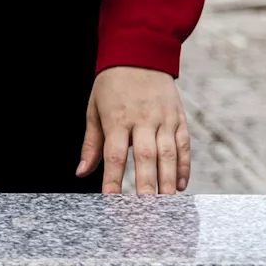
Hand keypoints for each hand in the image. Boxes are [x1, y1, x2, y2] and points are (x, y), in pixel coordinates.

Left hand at [77, 66, 191, 193]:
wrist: (139, 55)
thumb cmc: (111, 86)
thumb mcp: (94, 109)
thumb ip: (91, 143)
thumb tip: (82, 172)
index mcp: (117, 119)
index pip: (115, 155)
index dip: (113, 178)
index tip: (111, 200)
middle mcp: (143, 120)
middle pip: (145, 157)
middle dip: (145, 185)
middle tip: (146, 211)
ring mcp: (164, 119)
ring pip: (168, 154)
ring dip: (167, 181)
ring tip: (166, 204)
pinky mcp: (179, 117)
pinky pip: (184, 145)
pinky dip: (183, 166)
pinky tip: (180, 186)